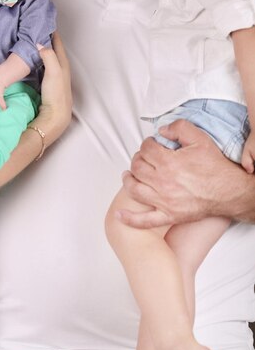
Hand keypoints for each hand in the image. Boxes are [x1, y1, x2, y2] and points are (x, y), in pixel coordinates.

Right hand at [34, 32, 71, 145]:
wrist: (55, 115)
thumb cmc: (56, 93)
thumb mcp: (54, 72)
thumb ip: (48, 56)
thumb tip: (39, 42)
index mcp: (62, 62)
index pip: (57, 42)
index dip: (51, 31)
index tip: (44, 21)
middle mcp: (60, 67)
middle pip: (53, 48)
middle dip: (46, 37)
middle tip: (36, 28)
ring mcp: (54, 75)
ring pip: (48, 56)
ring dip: (42, 48)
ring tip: (32, 39)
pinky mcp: (47, 82)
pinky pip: (42, 64)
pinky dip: (38, 58)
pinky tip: (32, 58)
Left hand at [120, 119, 251, 227]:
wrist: (230, 192)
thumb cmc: (215, 167)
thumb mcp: (200, 138)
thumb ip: (178, 128)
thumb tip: (161, 130)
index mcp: (168, 163)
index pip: (146, 149)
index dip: (147, 143)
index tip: (152, 144)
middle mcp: (163, 182)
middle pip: (137, 167)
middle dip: (138, 159)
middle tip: (144, 157)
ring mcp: (164, 201)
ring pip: (134, 189)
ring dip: (128, 180)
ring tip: (129, 175)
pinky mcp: (169, 215)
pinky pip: (144, 220)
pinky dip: (129, 218)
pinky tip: (119, 214)